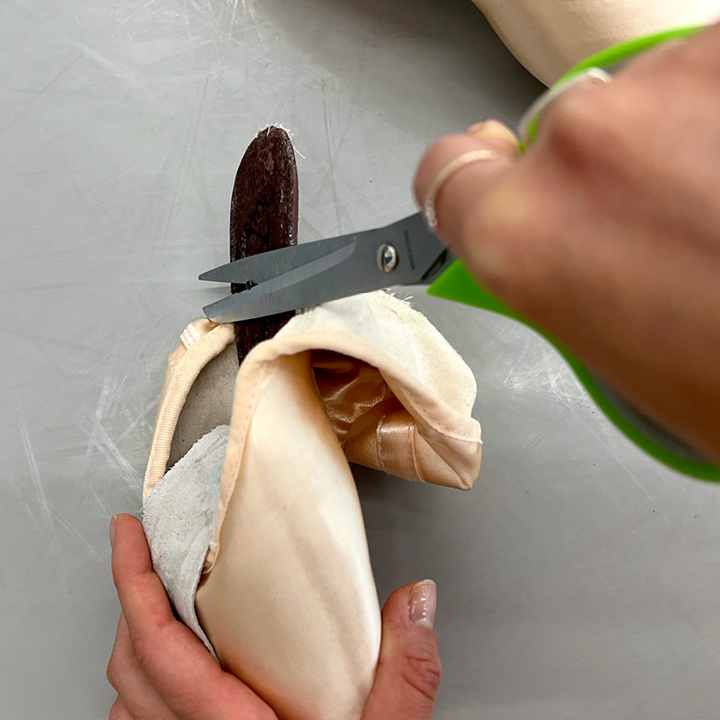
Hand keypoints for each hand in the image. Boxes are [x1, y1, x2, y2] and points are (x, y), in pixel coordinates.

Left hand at [107, 513, 441, 719]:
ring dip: (133, 644)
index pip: (158, 645)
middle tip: (146, 551)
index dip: (135, 582)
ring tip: (156, 602)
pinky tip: (170, 676)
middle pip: (129, 664)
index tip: (130, 535)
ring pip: (124, 699)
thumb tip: (416, 604)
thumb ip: (405, 677)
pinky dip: (142, 689)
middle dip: (131, 598)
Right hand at [414, 22, 719, 460]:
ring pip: (651, 98)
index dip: (474, 179)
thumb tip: (562, 245)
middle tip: (674, 223)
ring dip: (685, 138)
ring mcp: (675, 81)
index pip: (448, 173)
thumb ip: (563, 283)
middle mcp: (579, 147)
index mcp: (525, 240)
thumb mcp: (622, 361)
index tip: (497, 177)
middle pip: (562, 133)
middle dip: (604, 172)